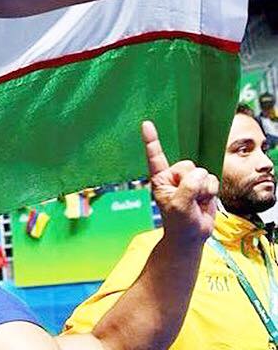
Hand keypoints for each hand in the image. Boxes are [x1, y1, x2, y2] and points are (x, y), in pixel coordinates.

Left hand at [141, 120, 218, 245]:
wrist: (193, 235)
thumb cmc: (179, 222)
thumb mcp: (179, 205)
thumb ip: (188, 187)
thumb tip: (199, 173)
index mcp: (161, 178)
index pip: (155, 156)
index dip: (151, 139)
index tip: (146, 124)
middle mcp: (174, 175)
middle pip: (187, 165)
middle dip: (192, 182)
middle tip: (188, 200)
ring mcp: (189, 179)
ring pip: (202, 172)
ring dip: (203, 190)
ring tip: (195, 202)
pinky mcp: (203, 184)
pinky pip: (213, 180)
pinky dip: (211, 192)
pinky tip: (203, 201)